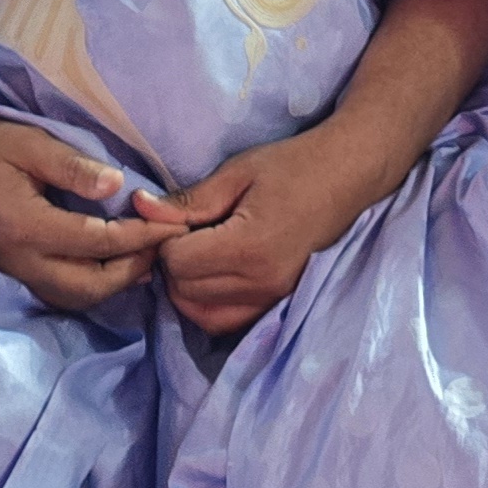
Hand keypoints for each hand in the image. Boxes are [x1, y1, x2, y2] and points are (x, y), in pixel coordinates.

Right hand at [0, 108, 183, 311]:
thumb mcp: (26, 143)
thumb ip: (72, 167)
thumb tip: (119, 186)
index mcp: (29, 227)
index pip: (100, 243)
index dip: (142, 237)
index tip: (173, 224)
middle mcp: (22, 260)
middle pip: (91, 286)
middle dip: (133, 269)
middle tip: (161, 246)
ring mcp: (13, 271)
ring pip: (75, 297)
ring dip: (113, 284)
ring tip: (140, 257)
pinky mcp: (8, 271)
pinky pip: (57, 292)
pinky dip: (89, 286)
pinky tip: (105, 264)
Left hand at [134, 127, 379, 335]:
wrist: (347, 176)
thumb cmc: (293, 166)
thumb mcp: (237, 173)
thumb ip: (188, 200)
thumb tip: (139, 208)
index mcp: (249, 247)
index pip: (177, 263)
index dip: (166, 239)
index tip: (177, 218)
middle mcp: (261, 283)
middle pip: (185, 292)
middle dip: (174, 264)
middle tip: (186, 233)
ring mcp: (273, 299)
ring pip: (202, 315)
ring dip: (187, 289)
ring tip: (198, 253)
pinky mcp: (279, 304)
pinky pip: (228, 321)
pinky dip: (209, 304)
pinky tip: (213, 274)